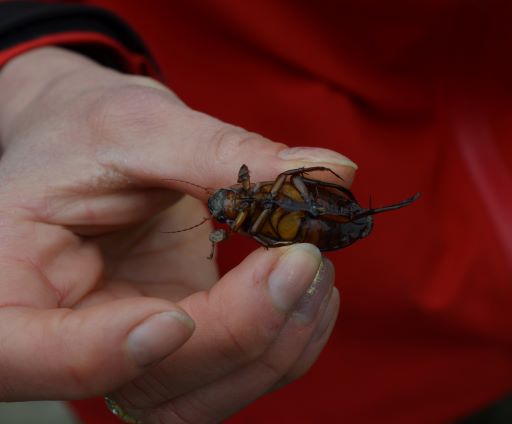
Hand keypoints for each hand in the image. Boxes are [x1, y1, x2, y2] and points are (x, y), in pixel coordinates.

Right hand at [0, 47, 355, 421]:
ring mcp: (131, 354)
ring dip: (275, 348)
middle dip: (240, 335)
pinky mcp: (180, 349)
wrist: (92, 148)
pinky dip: (287, 345)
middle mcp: (68, 340)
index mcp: (10, 283)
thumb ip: (223, 154)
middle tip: (303, 258)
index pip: (25, 355)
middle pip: (148, 387)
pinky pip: (234, 379)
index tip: (178, 316)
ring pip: (201, 402)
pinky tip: (312, 289)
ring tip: (314, 267)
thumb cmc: (86, 132)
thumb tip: (330, 171)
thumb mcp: (136, 127)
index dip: (102, 355)